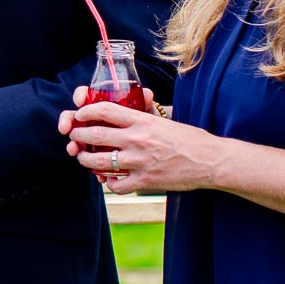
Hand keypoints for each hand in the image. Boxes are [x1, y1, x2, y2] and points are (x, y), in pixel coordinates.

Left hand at [57, 86, 220, 194]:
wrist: (210, 161)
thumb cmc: (190, 138)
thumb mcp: (165, 119)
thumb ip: (146, 112)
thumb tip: (139, 99)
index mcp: (142, 121)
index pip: (105, 109)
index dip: (86, 111)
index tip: (79, 113)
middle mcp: (138, 139)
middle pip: (96, 134)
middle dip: (78, 135)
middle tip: (74, 136)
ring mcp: (140, 161)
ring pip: (99, 161)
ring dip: (86, 160)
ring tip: (83, 158)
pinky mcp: (145, 181)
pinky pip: (117, 184)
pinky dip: (109, 183)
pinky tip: (109, 180)